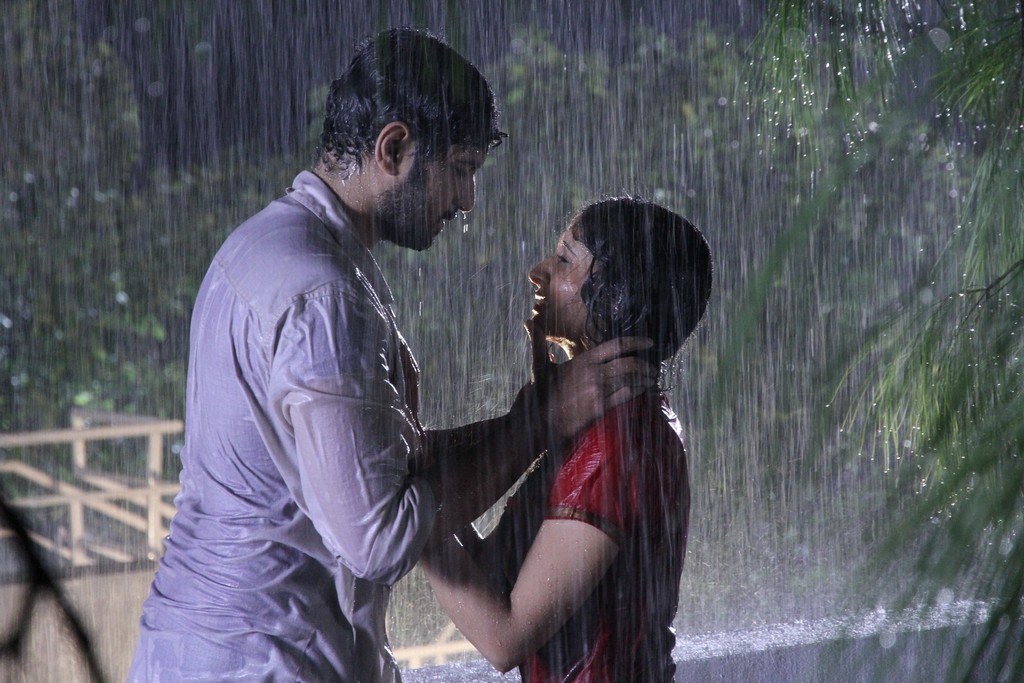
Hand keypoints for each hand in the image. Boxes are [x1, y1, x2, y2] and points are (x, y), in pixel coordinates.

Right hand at [523, 319, 656, 442]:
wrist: (537, 421)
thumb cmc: (538, 393)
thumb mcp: (540, 365)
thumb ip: (538, 342)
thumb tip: (527, 321)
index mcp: (582, 360)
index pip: (615, 346)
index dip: (636, 342)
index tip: (649, 343)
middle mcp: (593, 374)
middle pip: (629, 364)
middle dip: (645, 364)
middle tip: (654, 366)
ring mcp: (598, 392)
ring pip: (630, 380)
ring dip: (645, 379)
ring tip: (652, 378)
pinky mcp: (600, 408)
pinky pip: (626, 396)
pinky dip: (637, 392)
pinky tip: (643, 391)